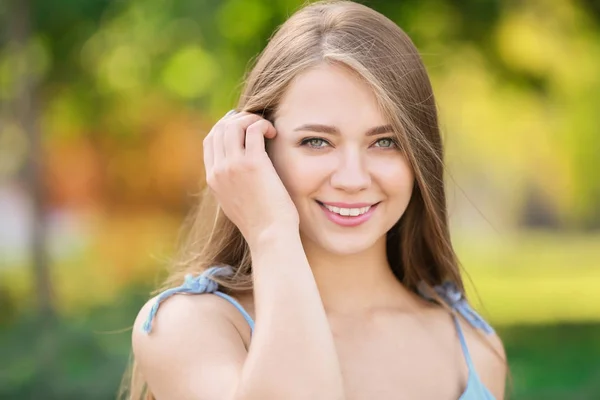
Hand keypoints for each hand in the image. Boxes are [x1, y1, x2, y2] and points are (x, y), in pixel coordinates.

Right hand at [203, 111, 299, 245]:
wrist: (269, 236)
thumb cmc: (260, 223)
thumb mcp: (235, 203)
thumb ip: (230, 184)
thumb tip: (237, 169)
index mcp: (213, 179)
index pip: (210, 140)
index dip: (225, 127)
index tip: (241, 124)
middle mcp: (219, 170)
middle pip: (220, 128)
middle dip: (239, 119)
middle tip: (257, 123)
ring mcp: (233, 166)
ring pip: (234, 124)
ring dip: (251, 119)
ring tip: (266, 128)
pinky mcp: (253, 163)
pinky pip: (253, 129)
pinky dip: (263, 125)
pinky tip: (273, 133)